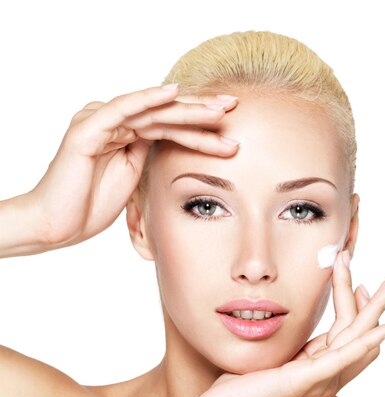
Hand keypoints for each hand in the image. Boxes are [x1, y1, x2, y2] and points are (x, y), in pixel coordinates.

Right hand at [29, 84, 238, 245]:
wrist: (58, 224)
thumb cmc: (90, 205)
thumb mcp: (131, 178)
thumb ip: (147, 156)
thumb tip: (173, 144)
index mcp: (125, 134)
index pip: (169, 123)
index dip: (200, 123)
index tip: (232, 127)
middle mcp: (114, 122)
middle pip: (165, 112)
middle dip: (201, 110)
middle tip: (235, 105)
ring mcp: (100, 121)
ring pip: (151, 111)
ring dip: (187, 109)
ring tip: (219, 110)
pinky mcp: (88, 129)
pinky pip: (123, 108)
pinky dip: (148, 99)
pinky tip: (173, 93)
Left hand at [193, 251, 384, 396]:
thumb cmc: (239, 390)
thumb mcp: (270, 359)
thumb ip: (285, 347)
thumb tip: (281, 323)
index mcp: (317, 371)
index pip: (346, 335)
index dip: (355, 308)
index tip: (356, 282)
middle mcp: (326, 378)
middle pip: (360, 335)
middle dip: (375, 304)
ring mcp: (320, 380)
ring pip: (357, 338)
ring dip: (375, 308)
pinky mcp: (307, 379)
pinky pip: (344, 357)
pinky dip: (366, 341)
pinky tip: (384, 327)